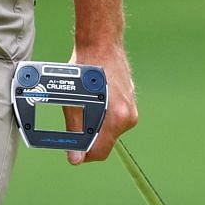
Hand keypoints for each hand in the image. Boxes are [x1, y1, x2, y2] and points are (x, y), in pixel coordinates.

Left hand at [65, 44, 136, 164]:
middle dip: (88, 137)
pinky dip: (101, 114)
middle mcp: (128, 116)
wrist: (100, 44)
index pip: (101, 151)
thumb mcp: (74, 102)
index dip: (84, 155)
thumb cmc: (86, 69)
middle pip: (105, 141)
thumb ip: (75, 130)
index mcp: (117, 118)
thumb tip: (75, 159)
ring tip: (81, 107)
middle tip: (72, 125)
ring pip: (109, 129)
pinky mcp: (129, 101)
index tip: (73, 152)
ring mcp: (131, 108)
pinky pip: (114, 117)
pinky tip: (92, 100)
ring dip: (94, 124)